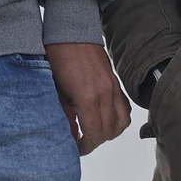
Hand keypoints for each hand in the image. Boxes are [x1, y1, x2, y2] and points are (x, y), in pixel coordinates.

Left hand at [45, 41, 131, 155]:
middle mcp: (105, 94)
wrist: (71, 31)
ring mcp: (113, 88)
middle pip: (109, 131)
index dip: (85, 146)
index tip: (76, 148)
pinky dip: (118, 118)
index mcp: (87, 97)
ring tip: (93, 133)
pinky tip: (104, 118)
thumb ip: (63, 114)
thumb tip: (69, 134)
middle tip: (82, 142)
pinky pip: (124, 107)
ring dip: (109, 132)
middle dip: (95, 141)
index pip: (94, 133)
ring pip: (121, 122)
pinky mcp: (116, 82)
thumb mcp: (55, 89)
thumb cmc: (59, 56)